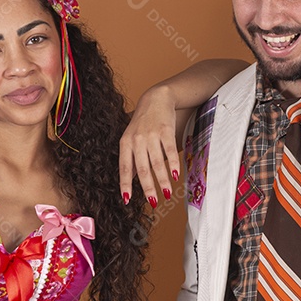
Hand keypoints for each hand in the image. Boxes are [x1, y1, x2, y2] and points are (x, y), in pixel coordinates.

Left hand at [120, 84, 181, 208]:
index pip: (125, 168)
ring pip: (157, 163)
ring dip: (162, 180)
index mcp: (125, 143)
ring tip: (167, 193)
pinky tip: (176, 176)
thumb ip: (132, 158)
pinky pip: (169, 151)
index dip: (125, 185)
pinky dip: (173, 165)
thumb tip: (131, 180)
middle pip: (143, 169)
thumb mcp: (131, 138)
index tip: (127, 200)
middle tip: (153, 201)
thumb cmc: (143, 122)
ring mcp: (151, 135)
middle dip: (148, 187)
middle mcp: (136, 140)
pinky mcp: (165, 130)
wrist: (156, 98)